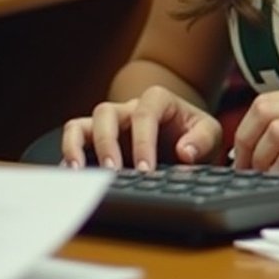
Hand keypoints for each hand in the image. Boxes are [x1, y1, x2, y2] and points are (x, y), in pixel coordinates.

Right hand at [60, 85, 222, 170]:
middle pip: (106, 113)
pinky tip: (72, 177)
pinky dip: (69, 157)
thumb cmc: (194, 135)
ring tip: (78, 172)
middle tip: (113, 172)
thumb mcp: (210, 134)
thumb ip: (202, 139)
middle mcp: (128, 110)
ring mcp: (110, 125)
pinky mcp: (96, 142)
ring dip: (77, 147)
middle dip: (108, 144)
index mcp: (157, 101)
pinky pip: (74, 142)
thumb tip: (185, 152)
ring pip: (82, 124)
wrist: (186, 141)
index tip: (147, 170)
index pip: (145, 113)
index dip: (143, 141)